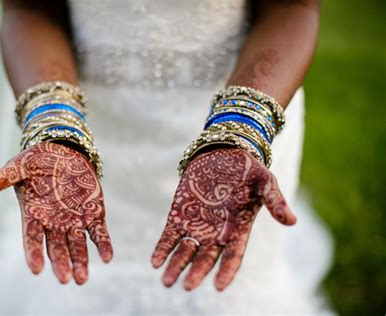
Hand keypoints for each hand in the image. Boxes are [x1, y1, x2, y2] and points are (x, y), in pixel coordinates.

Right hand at [0, 142, 112, 283]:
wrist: (63, 151)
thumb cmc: (36, 161)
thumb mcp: (18, 167)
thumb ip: (1, 178)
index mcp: (34, 215)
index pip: (32, 238)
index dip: (34, 253)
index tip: (35, 269)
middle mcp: (54, 223)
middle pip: (57, 247)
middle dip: (60, 263)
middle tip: (64, 279)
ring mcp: (74, 220)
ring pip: (78, 245)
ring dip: (81, 261)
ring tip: (81, 279)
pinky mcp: (93, 214)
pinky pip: (99, 233)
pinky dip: (103, 245)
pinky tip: (107, 257)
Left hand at [151, 148, 295, 290]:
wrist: (223, 153)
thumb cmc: (248, 171)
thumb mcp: (265, 182)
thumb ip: (275, 201)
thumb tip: (293, 221)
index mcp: (238, 230)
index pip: (233, 256)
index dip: (226, 271)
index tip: (219, 287)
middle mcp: (216, 233)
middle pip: (205, 258)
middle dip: (196, 272)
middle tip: (187, 287)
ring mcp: (196, 225)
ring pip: (185, 251)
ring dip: (176, 266)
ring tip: (167, 281)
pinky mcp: (179, 215)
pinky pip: (169, 236)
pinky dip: (162, 248)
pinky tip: (155, 261)